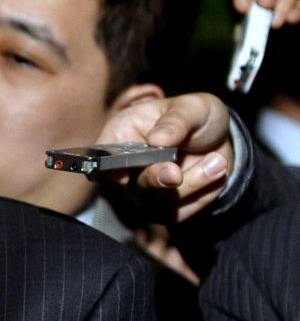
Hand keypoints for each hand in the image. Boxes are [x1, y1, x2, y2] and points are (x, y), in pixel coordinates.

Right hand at [94, 93, 232, 222]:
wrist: (220, 138)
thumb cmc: (196, 116)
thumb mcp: (192, 107)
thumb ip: (176, 120)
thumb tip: (158, 139)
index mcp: (121, 136)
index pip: (99, 162)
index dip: (104, 172)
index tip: (122, 176)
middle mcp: (126, 168)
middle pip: (131, 187)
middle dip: (155, 180)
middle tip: (175, 172)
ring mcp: (144, 191)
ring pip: (158, 203)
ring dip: (191, 185)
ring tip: (217, 161)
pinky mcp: (165, 208)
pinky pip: (179, 213)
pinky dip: (202, 196)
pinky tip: (215, 172)